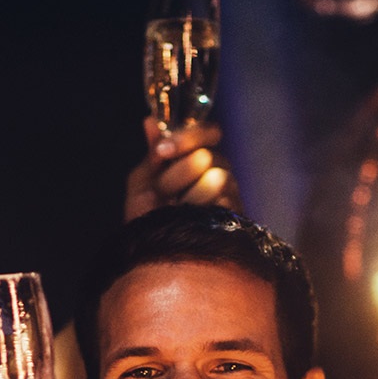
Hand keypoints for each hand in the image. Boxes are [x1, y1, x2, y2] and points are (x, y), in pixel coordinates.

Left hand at [124, 119, 240, 220]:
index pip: (209, 133)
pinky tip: (190, 222)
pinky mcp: (236, 216)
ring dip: (186, 197)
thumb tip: (150, 121)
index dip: (188, 137)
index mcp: (197, 158)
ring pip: (216, 177)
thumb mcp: (142, 183)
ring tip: (177, 211)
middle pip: (205, 155)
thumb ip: (151, 154)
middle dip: (175, 176)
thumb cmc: (148, 220)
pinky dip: (198, 212)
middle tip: (163, 194)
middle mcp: (218, 171)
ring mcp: (230, 194)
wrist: (154, 257)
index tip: (163, 152)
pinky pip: (222, 202)